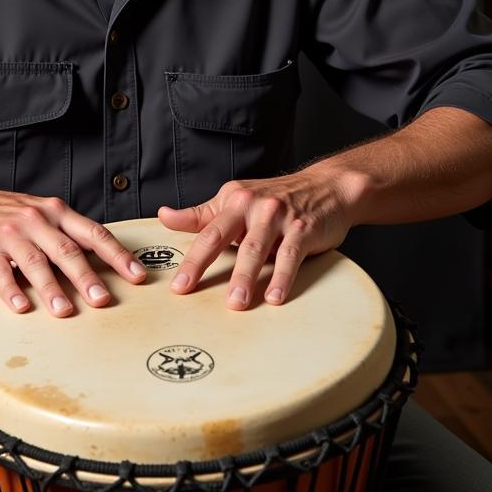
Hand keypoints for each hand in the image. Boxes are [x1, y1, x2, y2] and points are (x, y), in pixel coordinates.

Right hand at [0, 180, 145, 316]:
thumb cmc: (6, 214)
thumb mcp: (41, 214)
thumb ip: (67, 234)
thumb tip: (104, 263)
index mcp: (56, 212)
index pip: (94, 233)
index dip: (118, 255)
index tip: (138, 275)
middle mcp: (37, 221)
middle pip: (67, 250)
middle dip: (87, 277)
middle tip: (104, 300)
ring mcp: (11, 234)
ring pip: (36, 263)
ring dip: (51, 289)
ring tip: (64, 311)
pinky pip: (0, 272)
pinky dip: (11, 291)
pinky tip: (21, 308)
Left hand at [158, 168, 355, 309]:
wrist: (327, 187)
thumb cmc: (276, 199)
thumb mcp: (236, 200)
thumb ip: (201, 214)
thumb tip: (163, 216)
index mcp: (233, 200)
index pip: (204, 231)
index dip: (189, 258)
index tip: (177, 285)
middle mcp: (252, 205)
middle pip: (222, 237)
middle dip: (202, 265)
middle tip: (188, 291)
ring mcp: (278, 216)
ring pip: (255, 249)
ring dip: (244, 278)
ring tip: (236, 304)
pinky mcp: (303, 228)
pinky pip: (290, 256)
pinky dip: (282, 277)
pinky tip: (274, 297)